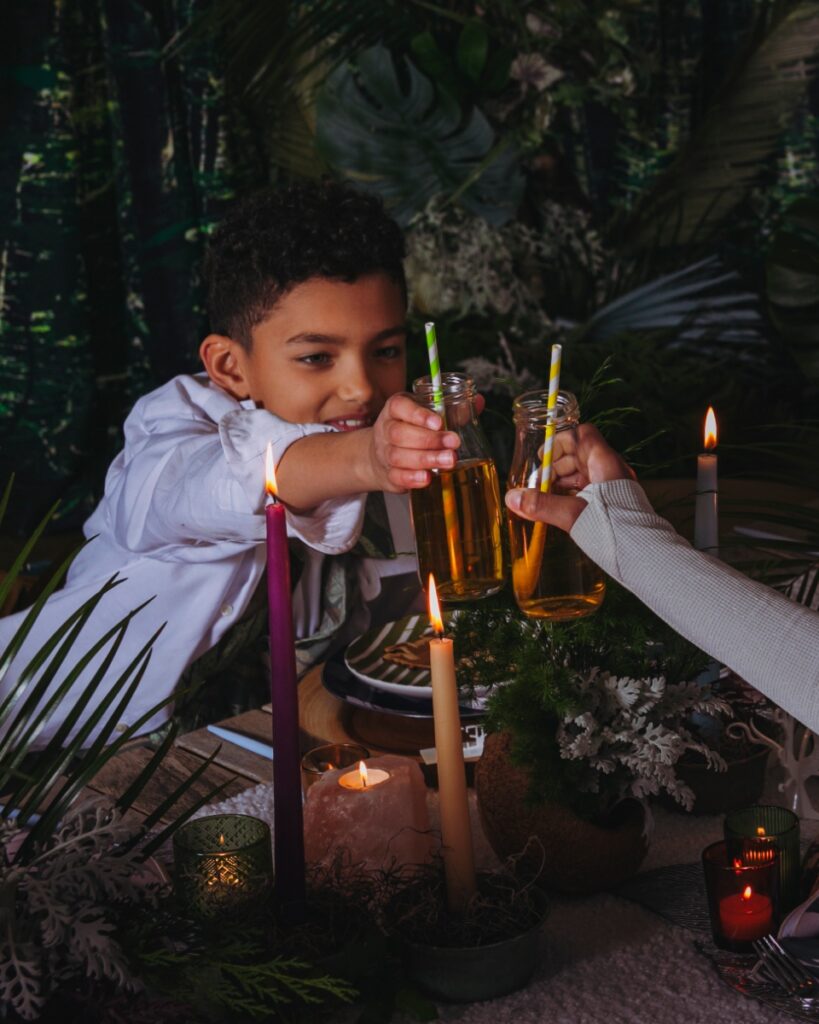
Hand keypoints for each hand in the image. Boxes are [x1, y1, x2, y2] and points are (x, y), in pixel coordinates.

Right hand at [367, 393, 460, 492]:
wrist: (383, 455)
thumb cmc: (412, 430)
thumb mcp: (427, 415)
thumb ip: (452, 409)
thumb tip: (479, 402)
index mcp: (395, 409)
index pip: (399, 406)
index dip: (417, 414)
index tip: (439, 422)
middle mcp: (386, 429)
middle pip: (400, 433)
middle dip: (429, 439)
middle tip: (454, 443)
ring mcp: (384, 453)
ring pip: (398, 456)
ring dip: (426, 459)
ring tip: (449, 460)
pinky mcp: (388, 474)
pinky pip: (396, 476)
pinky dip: (412, 478)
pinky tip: (428, 478)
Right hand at [505, 423, 634, 531]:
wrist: (643, 554)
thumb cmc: (613, 529)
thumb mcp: (572, 515)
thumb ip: (541, 505)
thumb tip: (512, 498)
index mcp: (605, 463)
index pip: (582, 435)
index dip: (560, 441)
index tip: (542, 456)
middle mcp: (612, 470)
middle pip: (580, 455)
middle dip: (556, 466)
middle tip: (537, 482)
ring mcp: (614, 487)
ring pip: (584, 474)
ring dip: (563, 481)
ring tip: (545, 496)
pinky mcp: (614, 503)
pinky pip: (590, 490)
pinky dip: (572, 494)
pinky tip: (560, 508)